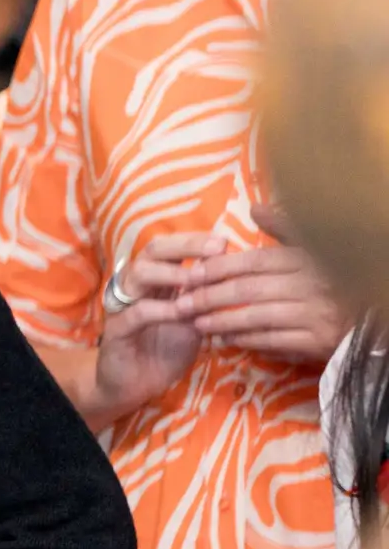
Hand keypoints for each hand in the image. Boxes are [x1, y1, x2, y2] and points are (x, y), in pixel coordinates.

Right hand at [88, 232, 220, 425]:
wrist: (132, 386)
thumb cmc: (164, 350)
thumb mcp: (191, 320)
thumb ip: (203, 297)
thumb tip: (232, 272)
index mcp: (154, 281)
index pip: (169, 247)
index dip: (194, 240)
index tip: (224, 242)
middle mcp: (135, 286)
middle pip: (153, 251)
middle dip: (186, 246)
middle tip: (217, 248)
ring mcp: (122, 306)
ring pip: (139, 274)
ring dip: (172, 273)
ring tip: (198, 279)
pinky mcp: (116, 330)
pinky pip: (137, 312)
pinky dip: (161, 309)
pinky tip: (183, 313)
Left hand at [171, 204, 350, 365]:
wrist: (366, 318)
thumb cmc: (334, 279)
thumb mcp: (315, 249)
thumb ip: (284, 228)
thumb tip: (254, 207)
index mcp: (306, 259)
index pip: (254, 261)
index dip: (219, 267)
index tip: (190, 274)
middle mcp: (311, 284)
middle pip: (250, 289)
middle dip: (210, 297)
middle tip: (182, 303)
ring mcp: (315, 314)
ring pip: (257, 316)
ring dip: (222, 321)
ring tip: (196, 323)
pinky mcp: (318, 340)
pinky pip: (274, 340)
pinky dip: (246, 340)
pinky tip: (225, 340)